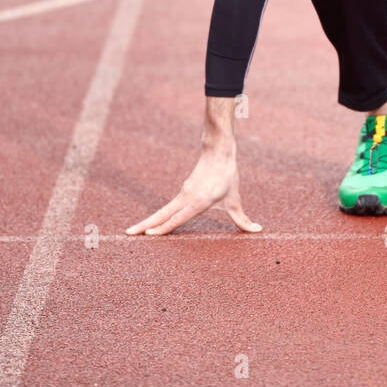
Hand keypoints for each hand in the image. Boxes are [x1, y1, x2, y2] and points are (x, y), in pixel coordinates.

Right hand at [125, 146, 260, 235]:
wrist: (218, 152)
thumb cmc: (227, 176)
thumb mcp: (235, 200)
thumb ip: (243, 219)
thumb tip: (257, 230)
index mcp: (197, 202)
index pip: (177, 217)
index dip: (163, 227)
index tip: (148, 234)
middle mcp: (186, 198)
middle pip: (162, 214)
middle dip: (145, 225)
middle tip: (128, 233)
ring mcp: (182, 194)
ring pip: (163, 210)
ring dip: (149, 221)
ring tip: (135, 231)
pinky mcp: (183, 191)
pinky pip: (169, 207)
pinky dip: (159, 216)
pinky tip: (153, 223)